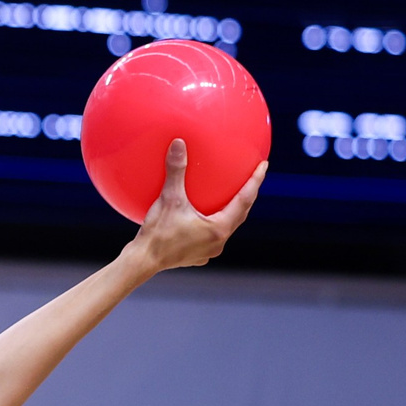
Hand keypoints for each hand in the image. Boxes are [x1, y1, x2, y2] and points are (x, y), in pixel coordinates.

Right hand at [127, 139, 265, 274]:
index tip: (264, 164)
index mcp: (219, 228)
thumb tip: (179, 143)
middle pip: (240, 214)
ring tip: (233, 196)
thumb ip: (176, 170)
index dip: (255, 180)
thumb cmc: (157, 233)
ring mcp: (208, 251)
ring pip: (227, 226)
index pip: (245, 199)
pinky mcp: (196, 256)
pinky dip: (212, 221)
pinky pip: (210, 235)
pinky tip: (204, 215)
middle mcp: (218, 242)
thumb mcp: (168, 198)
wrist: (141, 262)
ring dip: (231, 211)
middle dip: (247, 195)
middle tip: (253, 179)